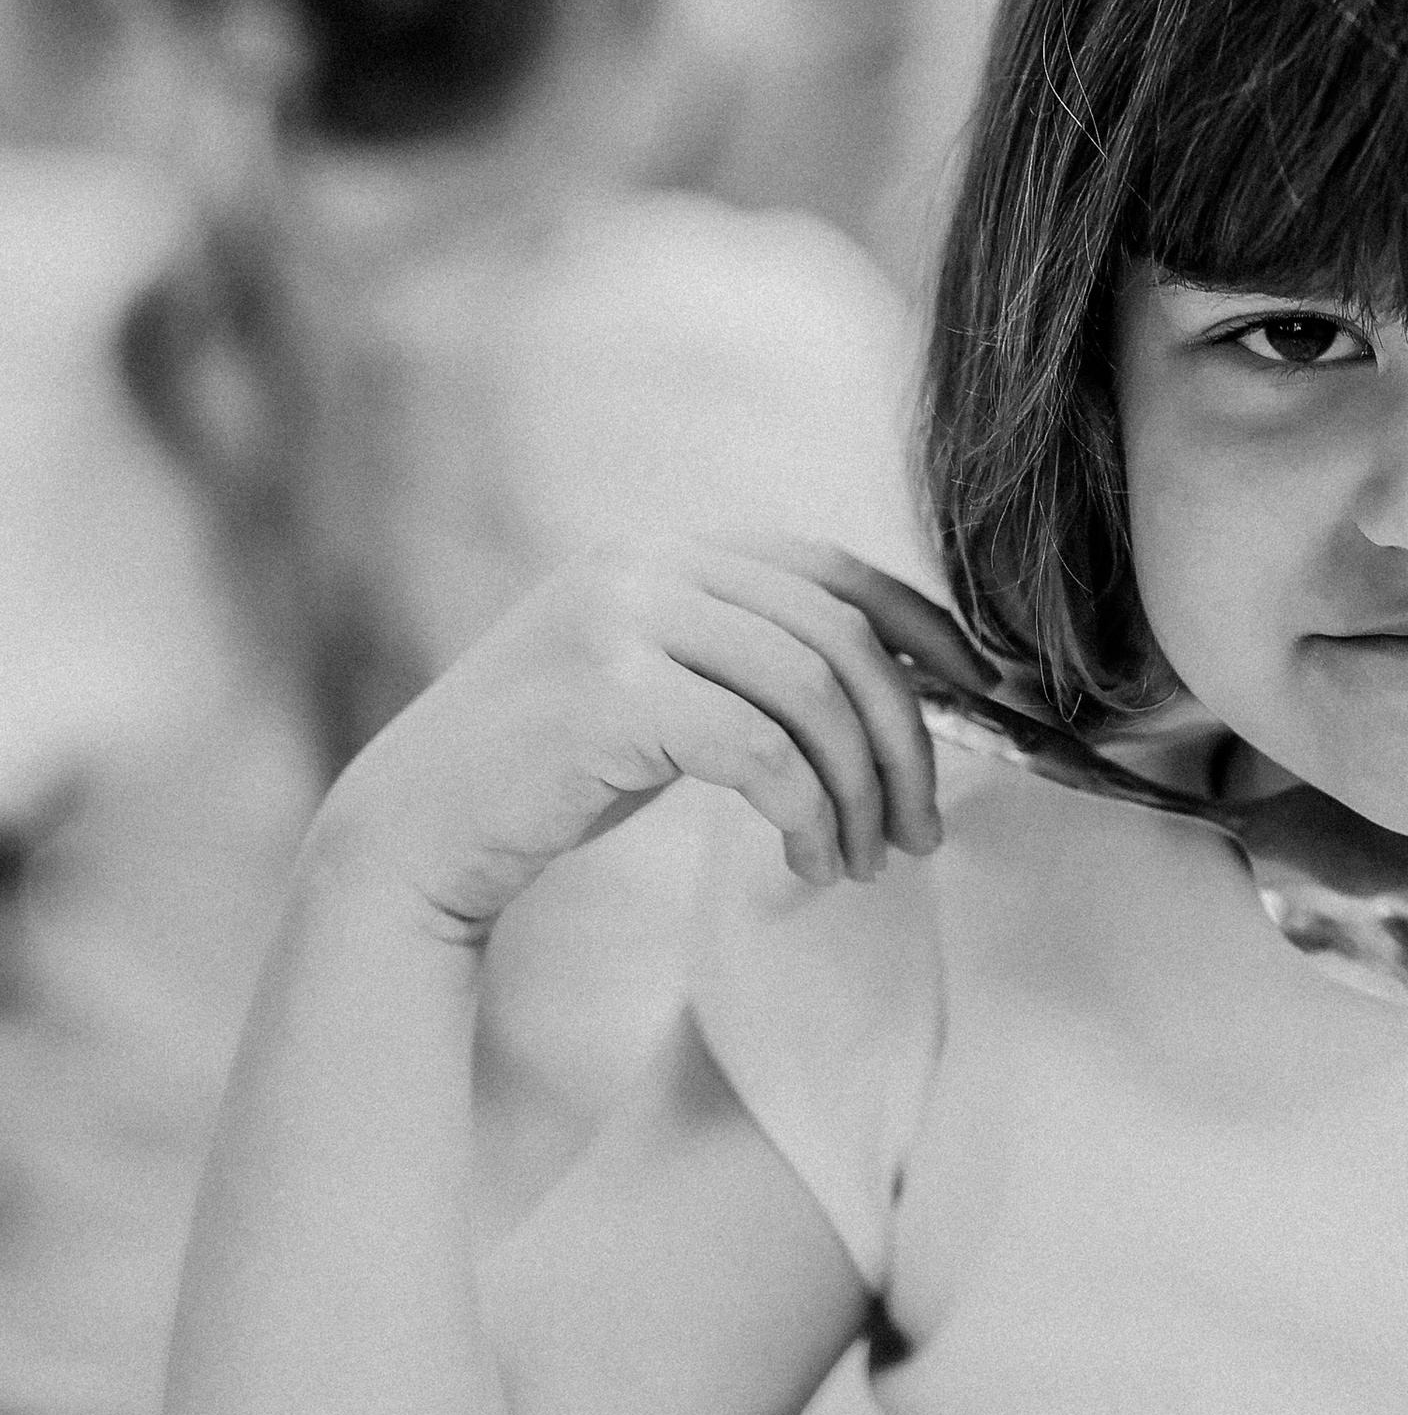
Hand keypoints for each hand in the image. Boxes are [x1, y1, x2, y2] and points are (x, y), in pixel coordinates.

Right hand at [310, 541, 994, 940]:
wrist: (416, 830)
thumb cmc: (551, 776)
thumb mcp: (660, 692)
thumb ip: (749, 663)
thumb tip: (898, 687)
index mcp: (667, 551)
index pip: (835, 571)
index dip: (928, 630)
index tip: (985, 697)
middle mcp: (644, 563)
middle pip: (839, 637)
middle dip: (905, 739)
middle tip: (922, 829)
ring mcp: (619, 620)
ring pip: (811, 694)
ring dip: (861, 791)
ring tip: (866, 860)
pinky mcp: (608, 695)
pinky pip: (761, 752)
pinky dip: (809, 815)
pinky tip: (812, 862)